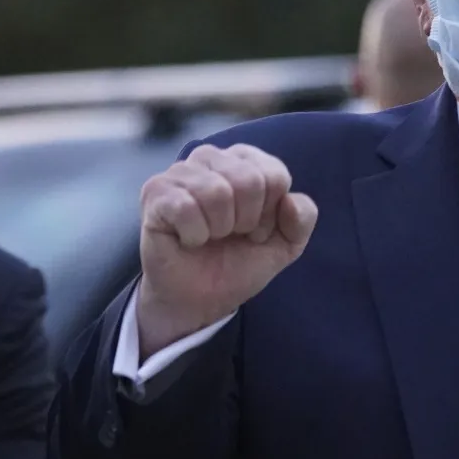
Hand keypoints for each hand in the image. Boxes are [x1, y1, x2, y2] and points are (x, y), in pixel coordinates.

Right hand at [135, 143, 316, 356]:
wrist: (199, 300)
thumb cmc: (237, 262)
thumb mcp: (285, 245)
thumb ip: (303, 219)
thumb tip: (289, 200)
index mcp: (244, 161)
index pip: (274, 175)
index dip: (270, 214)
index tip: (255, 231)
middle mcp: (211, 158)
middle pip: (249, 180)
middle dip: (246, 222)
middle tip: (230, 235)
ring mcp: (180, 172)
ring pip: (217, 193)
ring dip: (218, 229)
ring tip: (209, 236)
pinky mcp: (155, 192)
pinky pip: (186, 207)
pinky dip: (194, 235)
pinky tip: (188, 239)